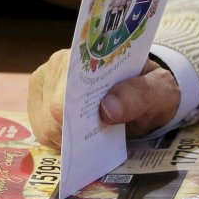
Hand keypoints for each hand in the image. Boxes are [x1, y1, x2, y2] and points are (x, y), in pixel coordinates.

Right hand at [28, 49, 181, 148]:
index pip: (66, 90)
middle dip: (77, 132)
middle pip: (52, 112)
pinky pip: (43, 134)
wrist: (145, 92)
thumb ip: (138, 95)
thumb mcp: (158, 89)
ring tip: (96, 135)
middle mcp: (56, 67)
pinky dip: (63, 143)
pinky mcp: (40, 105)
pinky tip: (83, 139)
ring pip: (45, 127)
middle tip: (104, 134)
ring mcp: (44, 86)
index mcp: (81, 55)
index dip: (77, 116)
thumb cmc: (149, 86)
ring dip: (70, 140)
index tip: (98, 129)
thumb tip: (106, 109)